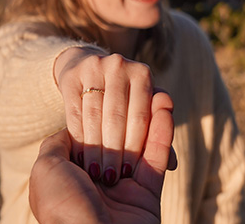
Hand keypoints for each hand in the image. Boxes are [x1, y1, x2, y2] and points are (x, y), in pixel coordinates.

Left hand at [29, 92, 174, 223]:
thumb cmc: (63, 207)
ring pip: (142, 144)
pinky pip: (157, 158)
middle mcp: (101, 178)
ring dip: (152, 117)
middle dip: (131, 112)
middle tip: (142, 89)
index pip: (92, 134)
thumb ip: (57, 145)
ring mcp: (126, 187)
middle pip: (120, 136)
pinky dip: (162, 133)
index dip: (102, 111)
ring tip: (159, 93)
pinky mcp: (148, 194)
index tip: (112, 90)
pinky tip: (165, 109)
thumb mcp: (46, 170)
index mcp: (75, 174)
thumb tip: (69, 130)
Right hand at [54, 47, 155, 184]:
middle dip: (114, 150)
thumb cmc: (122, 97)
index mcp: (142, 74)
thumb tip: (172, 163)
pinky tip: (79, 157)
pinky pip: (75, 112)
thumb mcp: (140, 108)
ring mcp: (94, 67)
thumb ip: (155, 134)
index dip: (135, 146)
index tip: (129, 175)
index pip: (140, 115)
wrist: (89, 68)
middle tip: (110, 179)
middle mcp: (119, 65)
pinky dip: (77, 137)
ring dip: (94, 147)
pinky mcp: (72, 76)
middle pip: (116, 115)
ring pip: (94, 115)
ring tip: (94, 173)